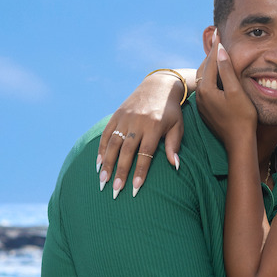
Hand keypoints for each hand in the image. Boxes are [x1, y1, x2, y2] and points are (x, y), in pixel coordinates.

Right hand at [96, 71, 186, 198]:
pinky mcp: (117, 115)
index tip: (135, 189)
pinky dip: (102, 149)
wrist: (158, 85)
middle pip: (126, 151)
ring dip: (107, 163)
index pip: (145, 154)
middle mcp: (137, 122)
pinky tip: (99, 163)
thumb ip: (174, 145)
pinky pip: (107, 134)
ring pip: (113, 144)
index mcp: (153, 126)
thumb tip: (176, 166)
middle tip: (115, 190)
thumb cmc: (171, 111)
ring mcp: (125, 118)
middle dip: (120, 172)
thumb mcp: (177, 126)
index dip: (140, 172)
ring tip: (103, 180)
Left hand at [196, 38, 257, 153]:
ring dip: (210, 65)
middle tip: (215, 36)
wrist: (239, 142)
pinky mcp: (207, 111)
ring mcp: (203, 105)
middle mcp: (201, 96)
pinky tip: (217, 74)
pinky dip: (212, 77)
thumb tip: (220, 50)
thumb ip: (227, 70)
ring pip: (205, 79)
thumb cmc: (242, 117)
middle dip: (211, 53)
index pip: (210, 62)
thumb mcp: (236, 91)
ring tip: (216, 51)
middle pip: (205, 69)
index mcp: (207, 89)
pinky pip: (208, 88)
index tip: (218, 31)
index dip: (216, 46)